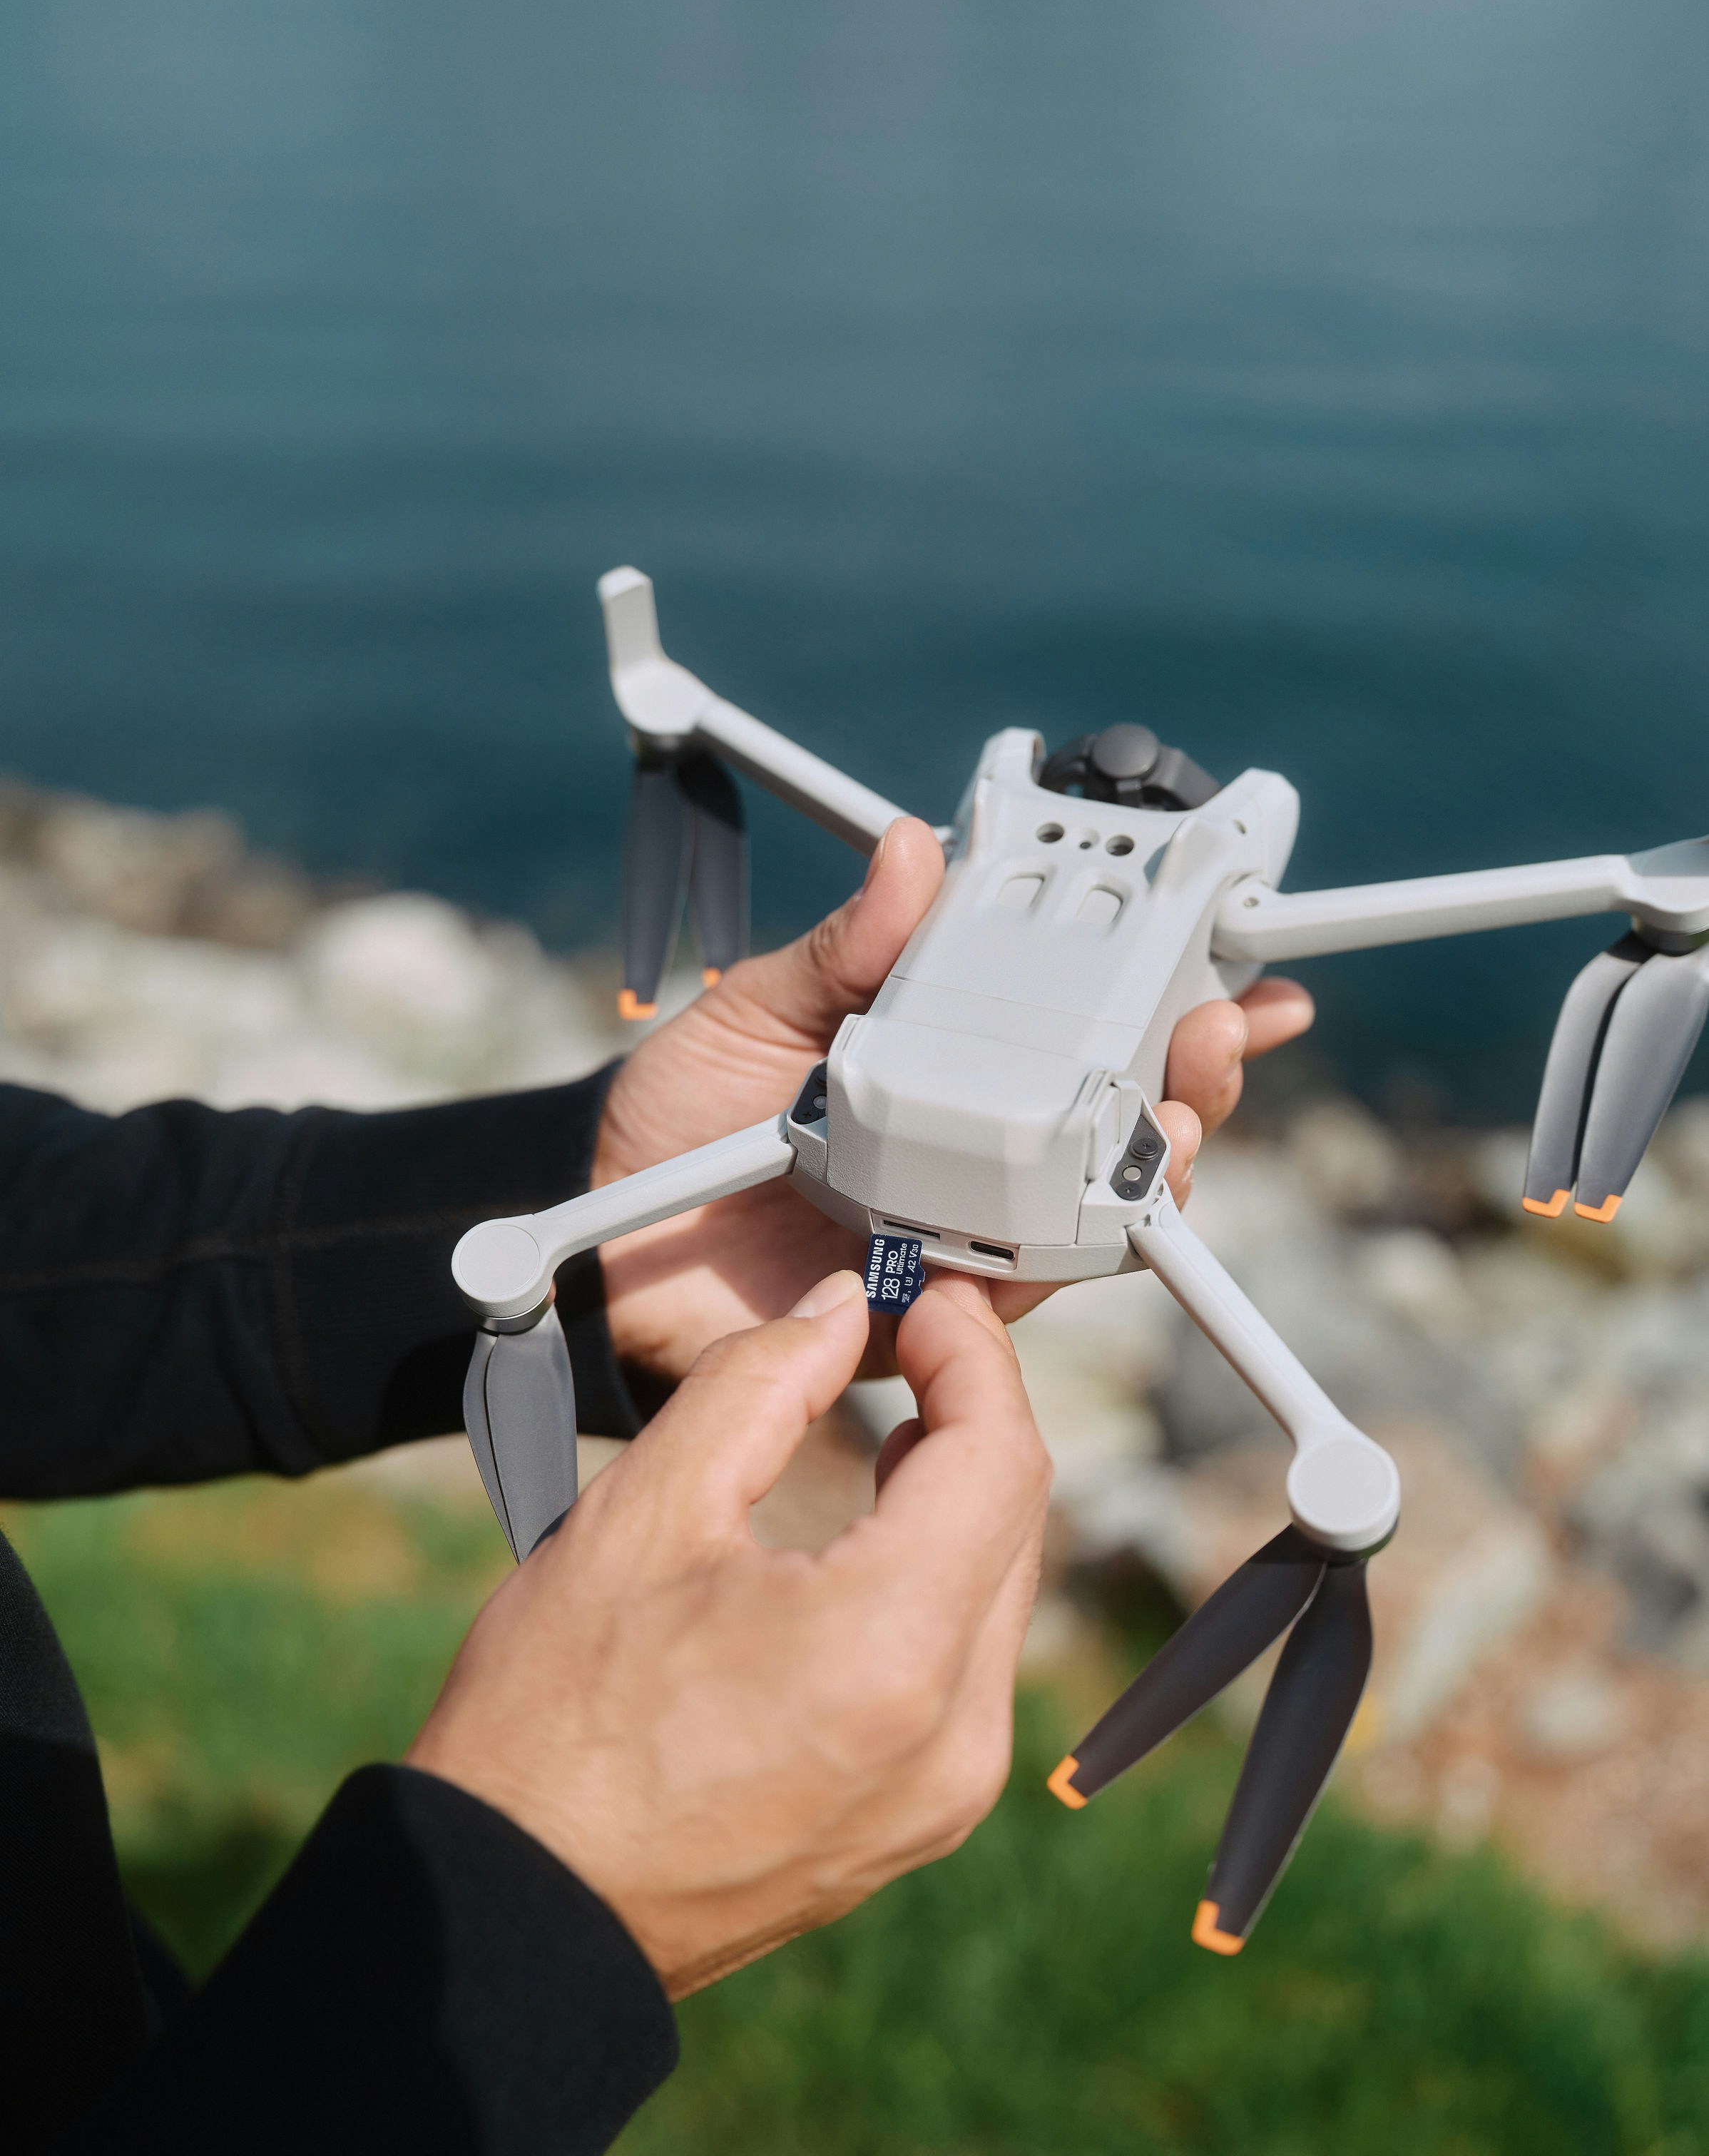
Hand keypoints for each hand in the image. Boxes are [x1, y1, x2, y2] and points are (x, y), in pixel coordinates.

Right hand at [408, 1268, 1050, 1996]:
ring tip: (891, 1431)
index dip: (973, 1356)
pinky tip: (876, 1547)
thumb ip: (757, 1385)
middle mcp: (951, 1736)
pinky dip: (937, 1590)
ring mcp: (944, 1796)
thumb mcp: (641, 1517)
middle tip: (906, 1345)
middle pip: (1013, 1526)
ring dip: (957, 1504)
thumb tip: (838, 1315)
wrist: (517, 1911)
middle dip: (970, 1418)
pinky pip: (965, 1674)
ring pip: (998, 1599)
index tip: (928, 1302)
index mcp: (890, 1651)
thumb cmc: (552, 1727)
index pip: (999, 1458)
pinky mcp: (918, 1825)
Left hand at [595, 816, 1314, 1384]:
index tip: (1237, 957)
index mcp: (953, 1056)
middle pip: (1121, 1112)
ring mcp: (963, 1223)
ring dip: (1158, 1163)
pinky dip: (1069, 1252)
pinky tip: (1106, 1211)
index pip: (1084, 1018)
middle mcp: (978, 1141)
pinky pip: (1021, 1285)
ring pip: (1098, 1203)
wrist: (607, 1232)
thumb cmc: (685, 1109)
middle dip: (1195, 1074)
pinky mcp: (933, 1305)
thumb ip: (845, 945)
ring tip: (1185, 1119)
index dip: (1171, 992)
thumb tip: (914, 850)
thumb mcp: (761, 1003)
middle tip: (1222, 1032)